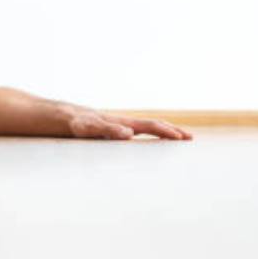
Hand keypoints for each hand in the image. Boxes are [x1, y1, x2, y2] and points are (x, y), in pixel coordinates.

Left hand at [68, 109, 192, 140]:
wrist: (67, 117)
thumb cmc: (77, 123)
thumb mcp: (89, 128)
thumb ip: (107, 130)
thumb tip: (129, 134)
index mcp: (123, 123)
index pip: (150, 126)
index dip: (166, 132)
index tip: (181, 138)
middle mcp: (125, 123)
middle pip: (154, 124)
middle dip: (172, 131)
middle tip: (190, 138)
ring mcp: (122, 126)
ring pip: (148, 128)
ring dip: (164, 132)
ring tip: (178, 138)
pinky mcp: (117, 131)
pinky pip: (139, 132)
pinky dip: (152, 135)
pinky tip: (153, 142)